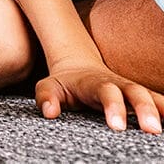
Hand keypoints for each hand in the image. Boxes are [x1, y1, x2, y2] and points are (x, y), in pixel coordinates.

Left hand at [36, 63, 163, 133]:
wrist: (78, 67)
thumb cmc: (63, 84)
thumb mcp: (48, 86)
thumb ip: (46, 97)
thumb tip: (49, 112)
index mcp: (94, 82)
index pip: (105, 91)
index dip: (113, 106)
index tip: (116, 126)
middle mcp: (117, 84)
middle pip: (134, 92)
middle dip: (144, 109)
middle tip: (152, 130)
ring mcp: (131, 89)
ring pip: (151, 95)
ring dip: (161, 109)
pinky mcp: (140, 96)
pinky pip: (158, 101)